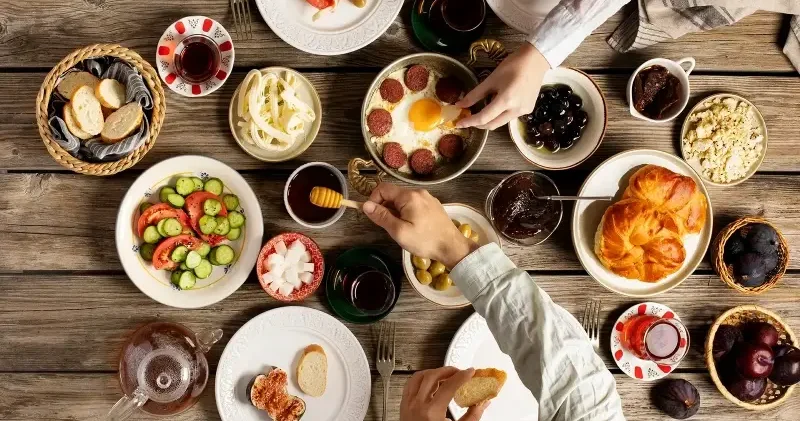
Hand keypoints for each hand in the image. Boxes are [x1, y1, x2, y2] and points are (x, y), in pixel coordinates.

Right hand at [362, 183, 477, 267]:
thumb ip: (382, 217)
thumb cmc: (424, 241)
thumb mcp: (399, 231)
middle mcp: (419, 192)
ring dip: (396, 211)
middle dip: (386, 208)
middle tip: (389, 226)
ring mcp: (427, 198)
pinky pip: (414, 204)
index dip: (373, 200)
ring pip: (403, 200)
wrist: (452, 247)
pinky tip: (413, 226)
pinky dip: (407, 212)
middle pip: (393, 194)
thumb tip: (366, 205)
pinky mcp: (433, 205)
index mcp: (409, 196)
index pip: (383, 188)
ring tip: (401, 228)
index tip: (374, 216)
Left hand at [400, 367, 488, 420]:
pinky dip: (420, 379)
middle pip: (432, 376)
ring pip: (418, 377)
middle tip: (459, 372)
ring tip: (444, 375)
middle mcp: (417, 406)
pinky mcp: (403, 406)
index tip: (470, 372)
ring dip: (433, 372)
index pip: (449, 386)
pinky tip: (428, 382)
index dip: (462, 376)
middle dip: (448, 370)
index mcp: (431, 413)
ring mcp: (407, 405)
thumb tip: (482, 404)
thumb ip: (472, 417)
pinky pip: (410, 385)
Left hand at [456, 43, 549, 129]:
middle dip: (478, 124)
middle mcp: (516, 110)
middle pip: (492, 124)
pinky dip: (499, 114)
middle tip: (467, 119)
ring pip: (501, 122)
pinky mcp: (528, 110)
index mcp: (506, 100)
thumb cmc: (512, 66)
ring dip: (489, 119)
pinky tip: (497, 105)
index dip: (470, 122)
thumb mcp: (491, 80)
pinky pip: (509, 117)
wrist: (535, 60)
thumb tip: (460, 105)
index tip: (459, 123)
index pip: (484, 117)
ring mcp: (523, 112)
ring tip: (481, 110)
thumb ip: (475, 95)